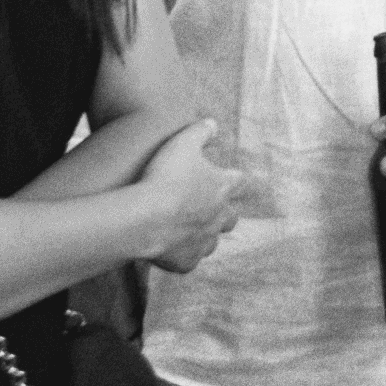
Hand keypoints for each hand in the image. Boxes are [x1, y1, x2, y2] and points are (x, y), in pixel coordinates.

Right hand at [136, 118, 246, 270]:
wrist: (145, 218)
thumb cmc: (165, 176)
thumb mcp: (183, 141)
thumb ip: (201, 131)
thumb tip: (213, 123)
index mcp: (223, 187)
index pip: (241, 181)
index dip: (235, 177)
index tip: (231, 176)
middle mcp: (219, 217)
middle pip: (231, 216)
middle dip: (224, 211)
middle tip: (210, 206)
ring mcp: (203, 243)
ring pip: (212, 242)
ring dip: (204, 235)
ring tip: (189, 229)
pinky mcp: (186, 262)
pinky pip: (189, 262)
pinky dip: (183, 256)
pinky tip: (171, 250)